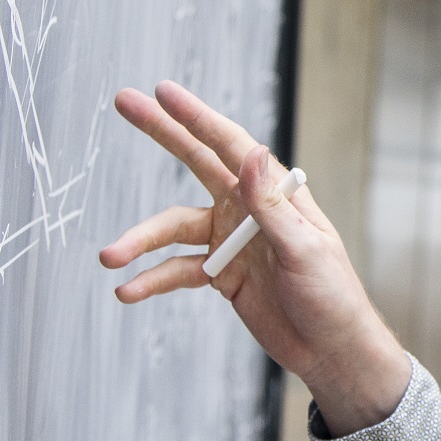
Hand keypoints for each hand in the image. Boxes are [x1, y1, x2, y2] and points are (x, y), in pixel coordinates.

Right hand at [97, 81, 410, 434]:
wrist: (330, 349)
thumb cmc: (332, 295)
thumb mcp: (304, 249)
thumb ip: (271, 206)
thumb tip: (250, 154)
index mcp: (273, 194)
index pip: (230, 146)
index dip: (196, 117)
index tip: (163, 91)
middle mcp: (247, 210)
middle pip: (195, 164)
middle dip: (160, 133)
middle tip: (124, 103)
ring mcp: (230, 241)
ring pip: (173, 229)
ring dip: (140, 242)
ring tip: (109, 255)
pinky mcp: (221, 276)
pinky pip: (177, 270)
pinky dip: (151, 280)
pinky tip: (128, 291)